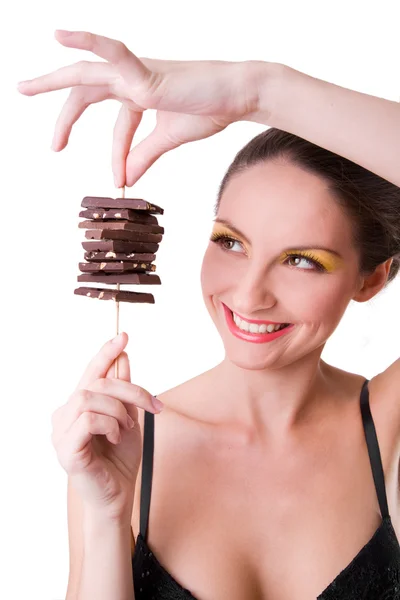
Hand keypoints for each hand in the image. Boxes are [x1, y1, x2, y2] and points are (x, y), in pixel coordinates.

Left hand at [17, 30, 265, 186]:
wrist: (237, 96)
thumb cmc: (209, 109)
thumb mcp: (168, 138)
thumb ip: (144, 155)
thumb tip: (126, 179)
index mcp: (139, 93)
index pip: (117, 124)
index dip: (116, 154)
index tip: (119, 180)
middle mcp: (132, 79)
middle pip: (85, 91)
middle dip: (62, 112)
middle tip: (48, 138)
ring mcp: (137, 74)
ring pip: (86, 73)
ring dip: (53, 80)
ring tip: (25, 88)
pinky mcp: (147, 74)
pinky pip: (114, 53)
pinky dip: (88, 42)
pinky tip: (60, 36)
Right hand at [51, 332, 161, 520]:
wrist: (119, 495)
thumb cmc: (120, 458)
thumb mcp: (128, 417)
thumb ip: (122, 391)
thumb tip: (123, 357)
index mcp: (78, 406)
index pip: (91, 372)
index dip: (106, 352)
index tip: (124, 335)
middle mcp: (64, 416)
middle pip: (95, 383)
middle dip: (129, 390)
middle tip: (151, 406)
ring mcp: (60, 432)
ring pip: (89, 398)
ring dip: (118, 410)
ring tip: (127, 428)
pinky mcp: (65, 449)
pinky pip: (88, 420)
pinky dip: (109, 424)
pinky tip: (116, 437)